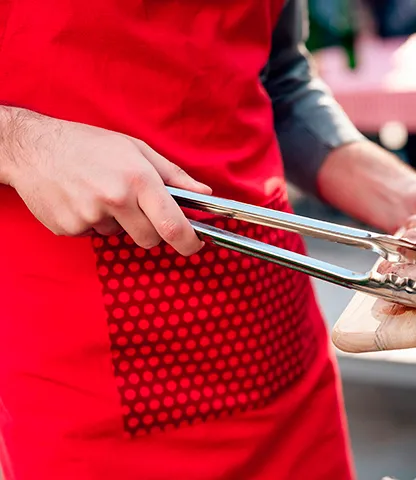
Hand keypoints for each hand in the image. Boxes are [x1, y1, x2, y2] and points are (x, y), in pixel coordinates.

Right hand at [1, 108, 211, 255]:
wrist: (33, 148)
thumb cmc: (89, 145)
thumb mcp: (137, 149)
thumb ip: (174, 175)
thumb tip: (204, 193)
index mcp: (138, 179)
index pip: (172, 225)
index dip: (189, 242)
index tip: (195, 246)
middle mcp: (115, 199)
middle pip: (149, 239)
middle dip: (150, 231)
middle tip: (137, 209)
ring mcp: (90, 216)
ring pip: (119, 236)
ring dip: (117, 222)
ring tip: (100, 193)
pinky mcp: (69, 228)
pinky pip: (93, 235)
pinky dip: (92, 223)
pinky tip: (81, 199)